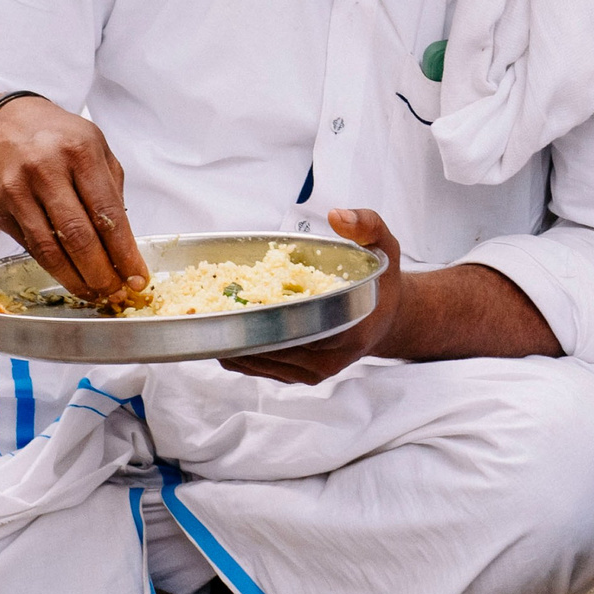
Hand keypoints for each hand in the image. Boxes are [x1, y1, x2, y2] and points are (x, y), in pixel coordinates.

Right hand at [0, 96, 148, 303]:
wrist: (1, 124)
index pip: (107, 212)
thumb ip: (112, 188)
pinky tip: (71, 277)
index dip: (124, 251)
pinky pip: (31, 246)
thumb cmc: (58, 137)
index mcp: (79, 151)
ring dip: (75, 279)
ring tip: (95, 293)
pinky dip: (53, 267)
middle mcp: (45, 170)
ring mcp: (17, 190)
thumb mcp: (95, 147)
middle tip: (117, 293)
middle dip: (101, 272)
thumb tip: (125, 241)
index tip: (137, 275)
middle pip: (78, 235)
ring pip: (49, 248)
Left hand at [220, 208, 400, 385]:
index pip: (297, 328)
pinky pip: (261, 369)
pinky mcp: (300, 378)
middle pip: (271, 346)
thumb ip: (366, 225)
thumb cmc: (382, 282)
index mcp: (352, 329)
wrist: (388, 318)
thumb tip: (337, 215)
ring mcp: (314, 373)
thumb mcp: (384, 245)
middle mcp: (331, 359)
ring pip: (260, 362)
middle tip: (204, 303)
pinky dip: (238, 352)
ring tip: (206, 315)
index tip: (236, 296)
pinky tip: (223, 330)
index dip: (262, 314)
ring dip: (232, 340)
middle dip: (238, 325)